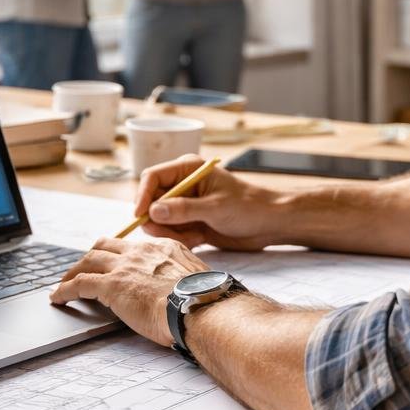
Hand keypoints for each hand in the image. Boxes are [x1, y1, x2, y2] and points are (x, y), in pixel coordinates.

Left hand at [49, 236, 209, 346]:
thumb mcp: (198, 281)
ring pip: (88, 261)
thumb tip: (184, 293)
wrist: (200, 308)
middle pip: (105, 246)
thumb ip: (184, 280)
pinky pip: (79, 284)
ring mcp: (124, 266)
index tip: (112, 263)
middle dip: (90, 257)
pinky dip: (65, 290)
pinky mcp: (110, 285)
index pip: (132, 247)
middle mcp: (141, 251)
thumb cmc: (204, 303)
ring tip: (64, 283)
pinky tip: (58, 298)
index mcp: (164, 248)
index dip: (117, 255)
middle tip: (81, 269)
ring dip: (73, 272)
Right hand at [135, 154, 288, 250]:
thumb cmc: (248, 207)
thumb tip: (152, 211)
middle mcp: (182, 185)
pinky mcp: (190, 222)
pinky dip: (180, 239)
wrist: (270, 224)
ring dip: (170, 233)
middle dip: (156, 220)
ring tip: (193, 237)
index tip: (139, 217)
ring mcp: (185, 204)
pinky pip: (172, 232)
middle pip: (151, 201)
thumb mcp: (215, 208)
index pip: (152, 178)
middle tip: (169, 234)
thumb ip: (183, 209)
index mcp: (187, 169)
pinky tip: (199, 239)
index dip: (142, 196)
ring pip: (159, 220)